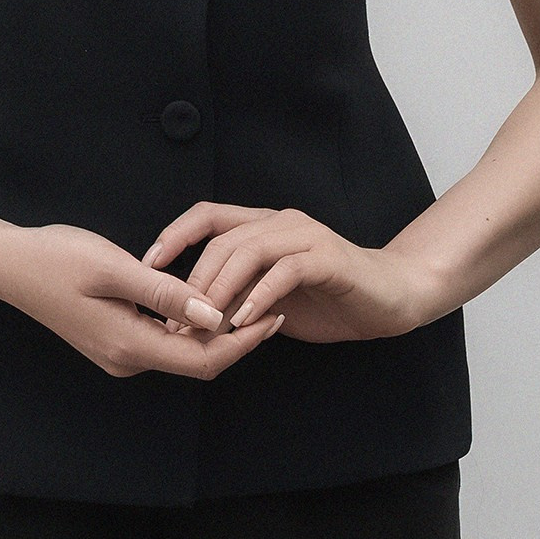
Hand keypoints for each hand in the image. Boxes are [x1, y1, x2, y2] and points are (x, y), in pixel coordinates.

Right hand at [0, 222, 287, 378]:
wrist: (9, 264)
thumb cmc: (57, 258)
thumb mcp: (115, 267)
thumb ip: (166, 292)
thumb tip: (214, 315)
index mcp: (130, 345)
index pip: (204, 359)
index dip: (244, 341)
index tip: (276, 314)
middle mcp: (127, 359)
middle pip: (197, 360)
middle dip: (238, 337)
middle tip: (273, 304)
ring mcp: (119, 353)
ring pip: (182, 350)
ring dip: (215, 331)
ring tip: (250, 298)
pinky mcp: (113, 339)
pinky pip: (164, 340)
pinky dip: (191, 325)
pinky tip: (206, 299)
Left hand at [142, 203, 432, 343]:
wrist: (390, 298)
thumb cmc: (329, 298)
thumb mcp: (271, 299)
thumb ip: (236, 298)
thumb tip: (187, 319)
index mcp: (264, 226)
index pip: (208, 216)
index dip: (175, 236)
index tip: (148, 267)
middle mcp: (281, 222)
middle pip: (223, 238)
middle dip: (194, 279)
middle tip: (178, 318)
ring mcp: (306, 237)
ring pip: (249, 250)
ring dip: (222, 289)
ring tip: (206, 322)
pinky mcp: (328, 259)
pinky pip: (285, 271)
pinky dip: (260, 295)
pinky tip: (246, 320)